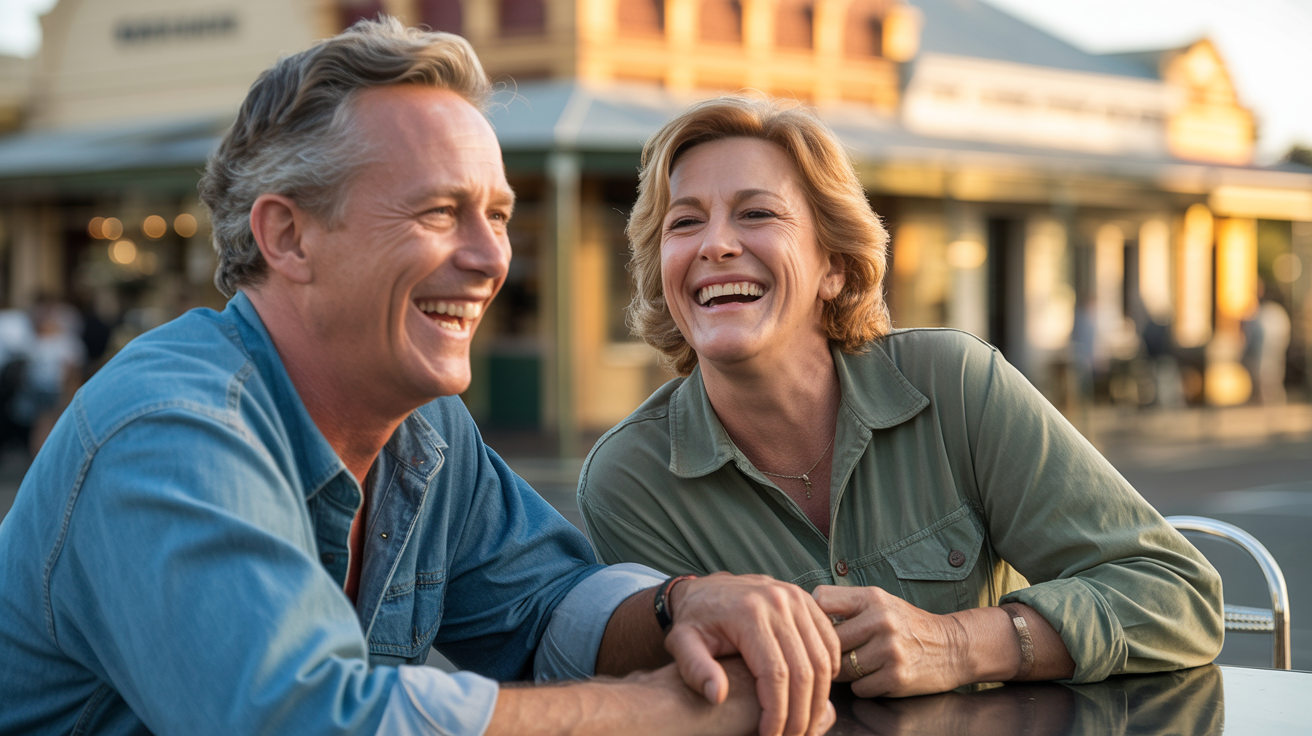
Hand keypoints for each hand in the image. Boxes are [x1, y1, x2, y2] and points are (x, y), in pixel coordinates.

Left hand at [664, 572, 840, 735]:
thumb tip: (717, 695)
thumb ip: (695, 670)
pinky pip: (829, 642)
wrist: (705, 589)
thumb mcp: (682, 643)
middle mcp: (778, 602)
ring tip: (805, 725)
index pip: (775, 675)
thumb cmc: (694, 621)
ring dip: (819, 700)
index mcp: (749, 614)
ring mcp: (796, 598)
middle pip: (805, 671)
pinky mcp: (806, 601)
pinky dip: (827, 673)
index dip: (777, 713)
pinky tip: (815, 695)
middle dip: (802, 714)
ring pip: (822, 660)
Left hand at [812, 585, 970, 697]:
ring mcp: (890, 650)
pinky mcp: (897, 677)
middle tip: (842, 652)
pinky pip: (859, 688)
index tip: (819, 625)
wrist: (952, 647)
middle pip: (829, 641)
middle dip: (831, 651)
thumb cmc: (907, 624)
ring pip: (842, 668)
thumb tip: (802, 616)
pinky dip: (864, 686)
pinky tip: (878, 676)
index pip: (821, 599)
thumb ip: (845, 605)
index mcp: (872, 598)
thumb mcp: (880, 602)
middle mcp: (881, 621)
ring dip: (847, 672)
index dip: (814, 615)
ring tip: (863, 663)